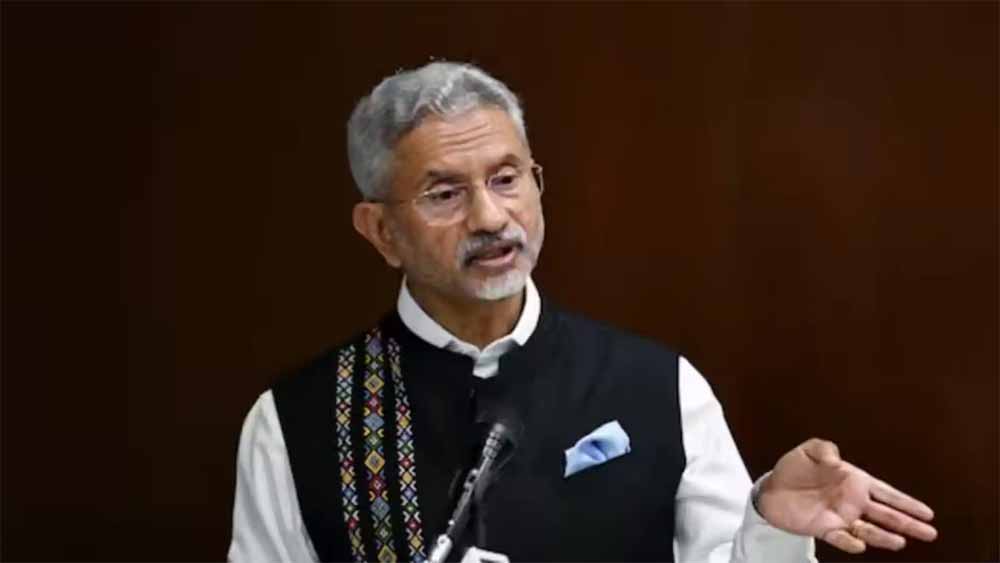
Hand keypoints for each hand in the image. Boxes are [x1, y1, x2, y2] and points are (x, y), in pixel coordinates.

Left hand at [757, 438, 937, 552]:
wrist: (771, 489)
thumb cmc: (793, 469)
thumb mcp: (808, 451)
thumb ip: (824, 449)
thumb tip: (836, 459)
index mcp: (854, 481)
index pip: (886, 493)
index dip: (906, 503)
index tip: (928, 513)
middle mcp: (852, 501)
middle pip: (886, 515)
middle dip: (908, 524)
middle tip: (930, 533)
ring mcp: (841, 517)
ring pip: (869, 530)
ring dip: (884, 537)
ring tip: (900, 542)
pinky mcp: (825, 529)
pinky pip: (841, 539)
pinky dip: (851, 543)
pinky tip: (860, 544)